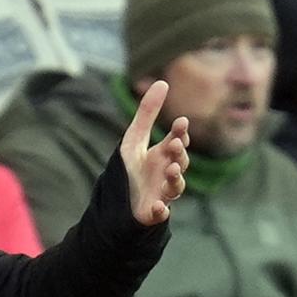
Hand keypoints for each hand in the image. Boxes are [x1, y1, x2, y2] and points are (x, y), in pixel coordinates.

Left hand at [120, 79, 188, 226]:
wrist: (116, 205)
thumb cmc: (128, 171)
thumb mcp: (134, 140)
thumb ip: (148, 114)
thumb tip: (163, 81)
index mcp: (162, 155)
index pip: (176, 141)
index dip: (179, 133)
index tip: (180, 123)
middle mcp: (166, 174)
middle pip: (180, 162)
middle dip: (179, 153)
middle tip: (174, 145)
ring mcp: (162, 194)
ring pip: (176, 187)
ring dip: (176, 179)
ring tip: (170, 170)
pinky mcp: (153, 214)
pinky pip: (161, 214)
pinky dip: (161, 211)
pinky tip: (158, 207)